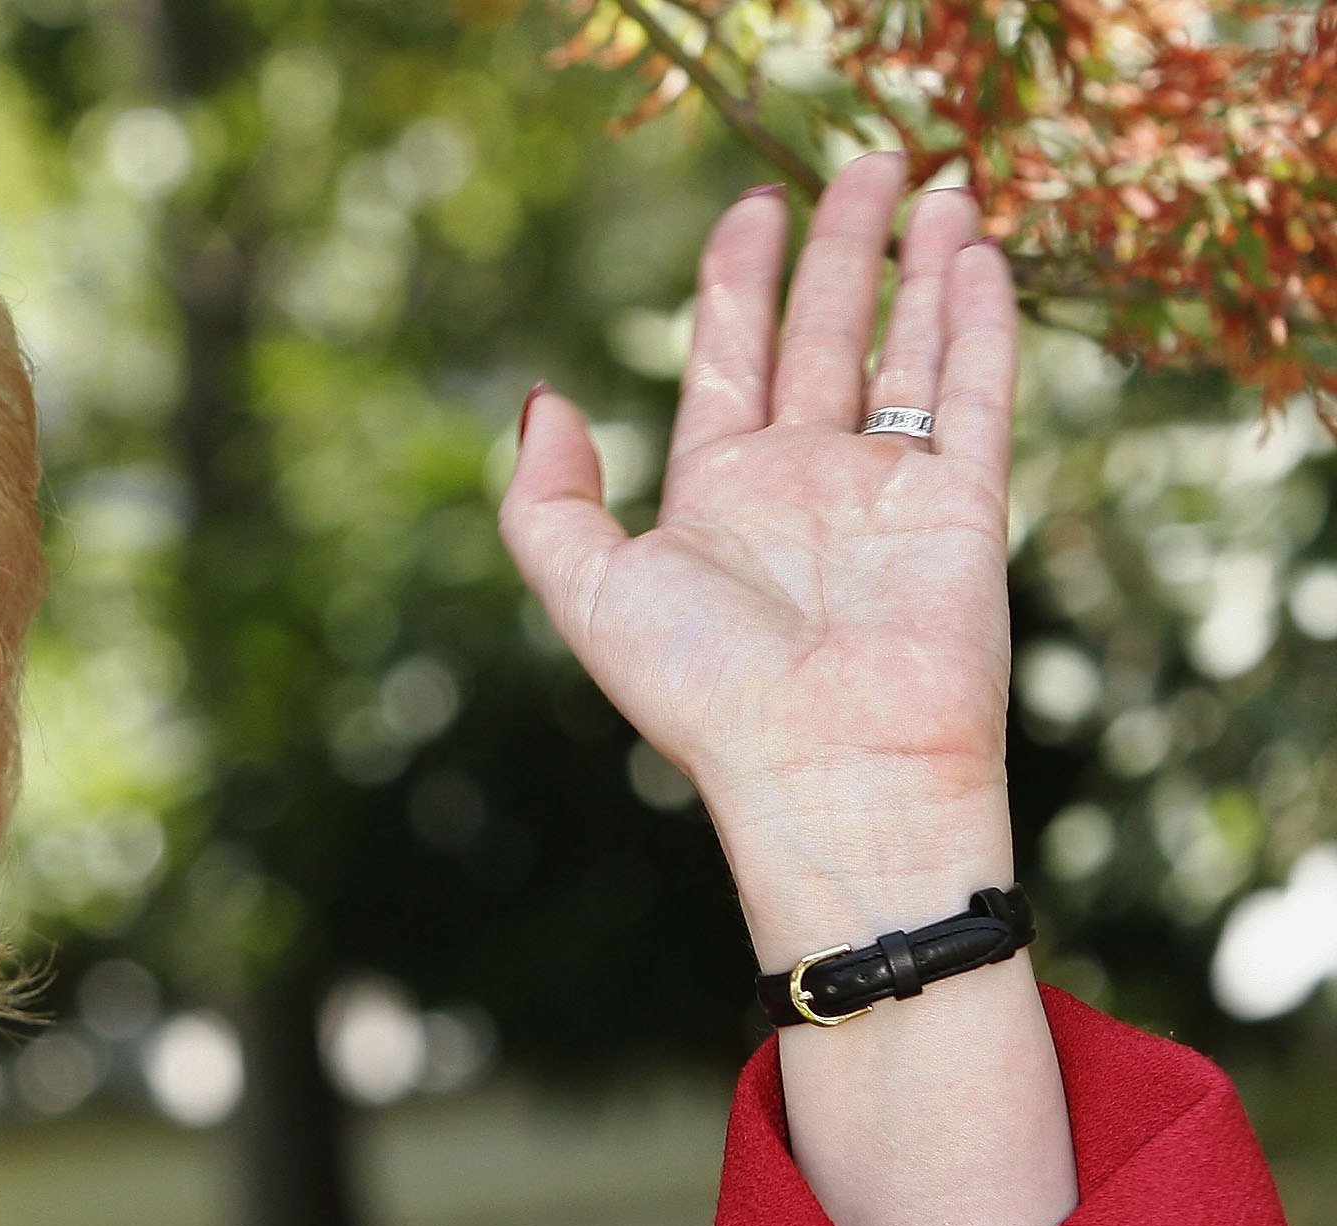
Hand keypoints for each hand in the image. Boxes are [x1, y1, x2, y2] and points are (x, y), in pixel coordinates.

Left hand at [500, 153, 1019, 965]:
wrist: (829, 765)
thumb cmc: (704, 690)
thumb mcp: (589, 590)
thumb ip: (546, 500)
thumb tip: (541, 399)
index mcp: (718, 496)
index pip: (729, 359)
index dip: (739, 278)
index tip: (755, 203)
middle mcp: (805, 483)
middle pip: (825, 335)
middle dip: (842, 249)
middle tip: (866, 164)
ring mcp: (888, 491)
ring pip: (911, 349)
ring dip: (923, 266)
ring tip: (940, 184)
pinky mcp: (964, 504)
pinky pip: (975, 392)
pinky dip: (979, 320)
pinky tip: (979, 253)